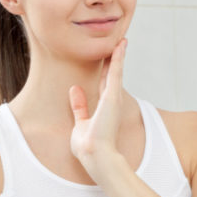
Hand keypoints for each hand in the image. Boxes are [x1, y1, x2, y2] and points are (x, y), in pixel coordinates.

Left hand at [70, 38, 127, 181]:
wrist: (95, 155)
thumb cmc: (88, 145)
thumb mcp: (80, 121)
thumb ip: (79, 105)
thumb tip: (74, 88)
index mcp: (104, 107)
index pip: (106, 83)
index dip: (107, 69)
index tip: (108, 57)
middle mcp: (111, 101)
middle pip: (113, 75)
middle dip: (114, 60)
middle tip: (118, 44)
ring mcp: (114, 98)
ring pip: (116, 71)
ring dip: (118, 55)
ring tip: (121, 41)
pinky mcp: (113, 97)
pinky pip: (116, 73)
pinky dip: (118, 59)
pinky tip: (119, 46)